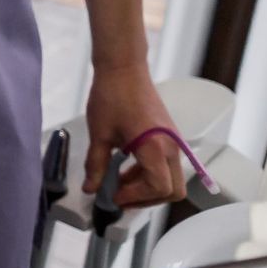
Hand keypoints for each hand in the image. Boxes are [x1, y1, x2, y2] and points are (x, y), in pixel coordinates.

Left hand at [83, 62, 186, 208]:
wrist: (124, 69)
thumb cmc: (112, 95)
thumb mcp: (99, 134)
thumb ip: (96, 165)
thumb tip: (92, 189)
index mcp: (156, 147)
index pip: (159, 188)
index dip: (135, 197)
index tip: (113, 197)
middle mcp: (172, 147)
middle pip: (173, 190)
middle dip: (146, 199)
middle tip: (119, 197)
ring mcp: (174, 142)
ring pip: (171, 179)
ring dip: (147, 186)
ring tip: (117, 183)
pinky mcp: (170, 137)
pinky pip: (167, 165)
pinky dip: (150, 173)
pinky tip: (125, 169)